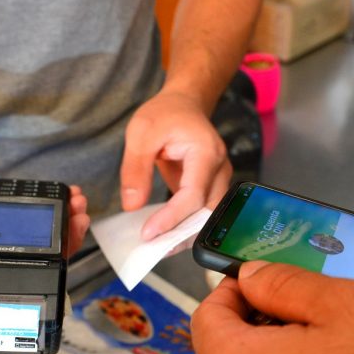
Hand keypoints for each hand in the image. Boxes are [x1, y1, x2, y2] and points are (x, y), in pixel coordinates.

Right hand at [0, 149, 89, 261]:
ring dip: (68, 220)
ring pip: (48, 232)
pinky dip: (60, 203)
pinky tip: (70, 194)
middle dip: (67, 237)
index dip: (47, 263)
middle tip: (79, 220)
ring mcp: (11, 229)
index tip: (66, 246)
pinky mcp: (17, 209)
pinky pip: (43, 211)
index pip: (19, 271)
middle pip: (43, 252)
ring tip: (78, 205)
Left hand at [120, 90, 230, 239]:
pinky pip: (203, 211)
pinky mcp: (212, 186)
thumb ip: (136, 169)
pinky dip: (186, 225)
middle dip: (181, 234)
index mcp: (206, 152)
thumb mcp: (141, 133)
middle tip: (153, 248)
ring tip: (159, 245)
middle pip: (207, 212)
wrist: (184, 104)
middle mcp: (220, 168)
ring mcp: (220, 179)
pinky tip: (167, 234)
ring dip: (185, 233)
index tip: (149, 234)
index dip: (172, 218)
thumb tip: (132, 205)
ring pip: (209, 216)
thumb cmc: (165, 114)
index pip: (193, 195)